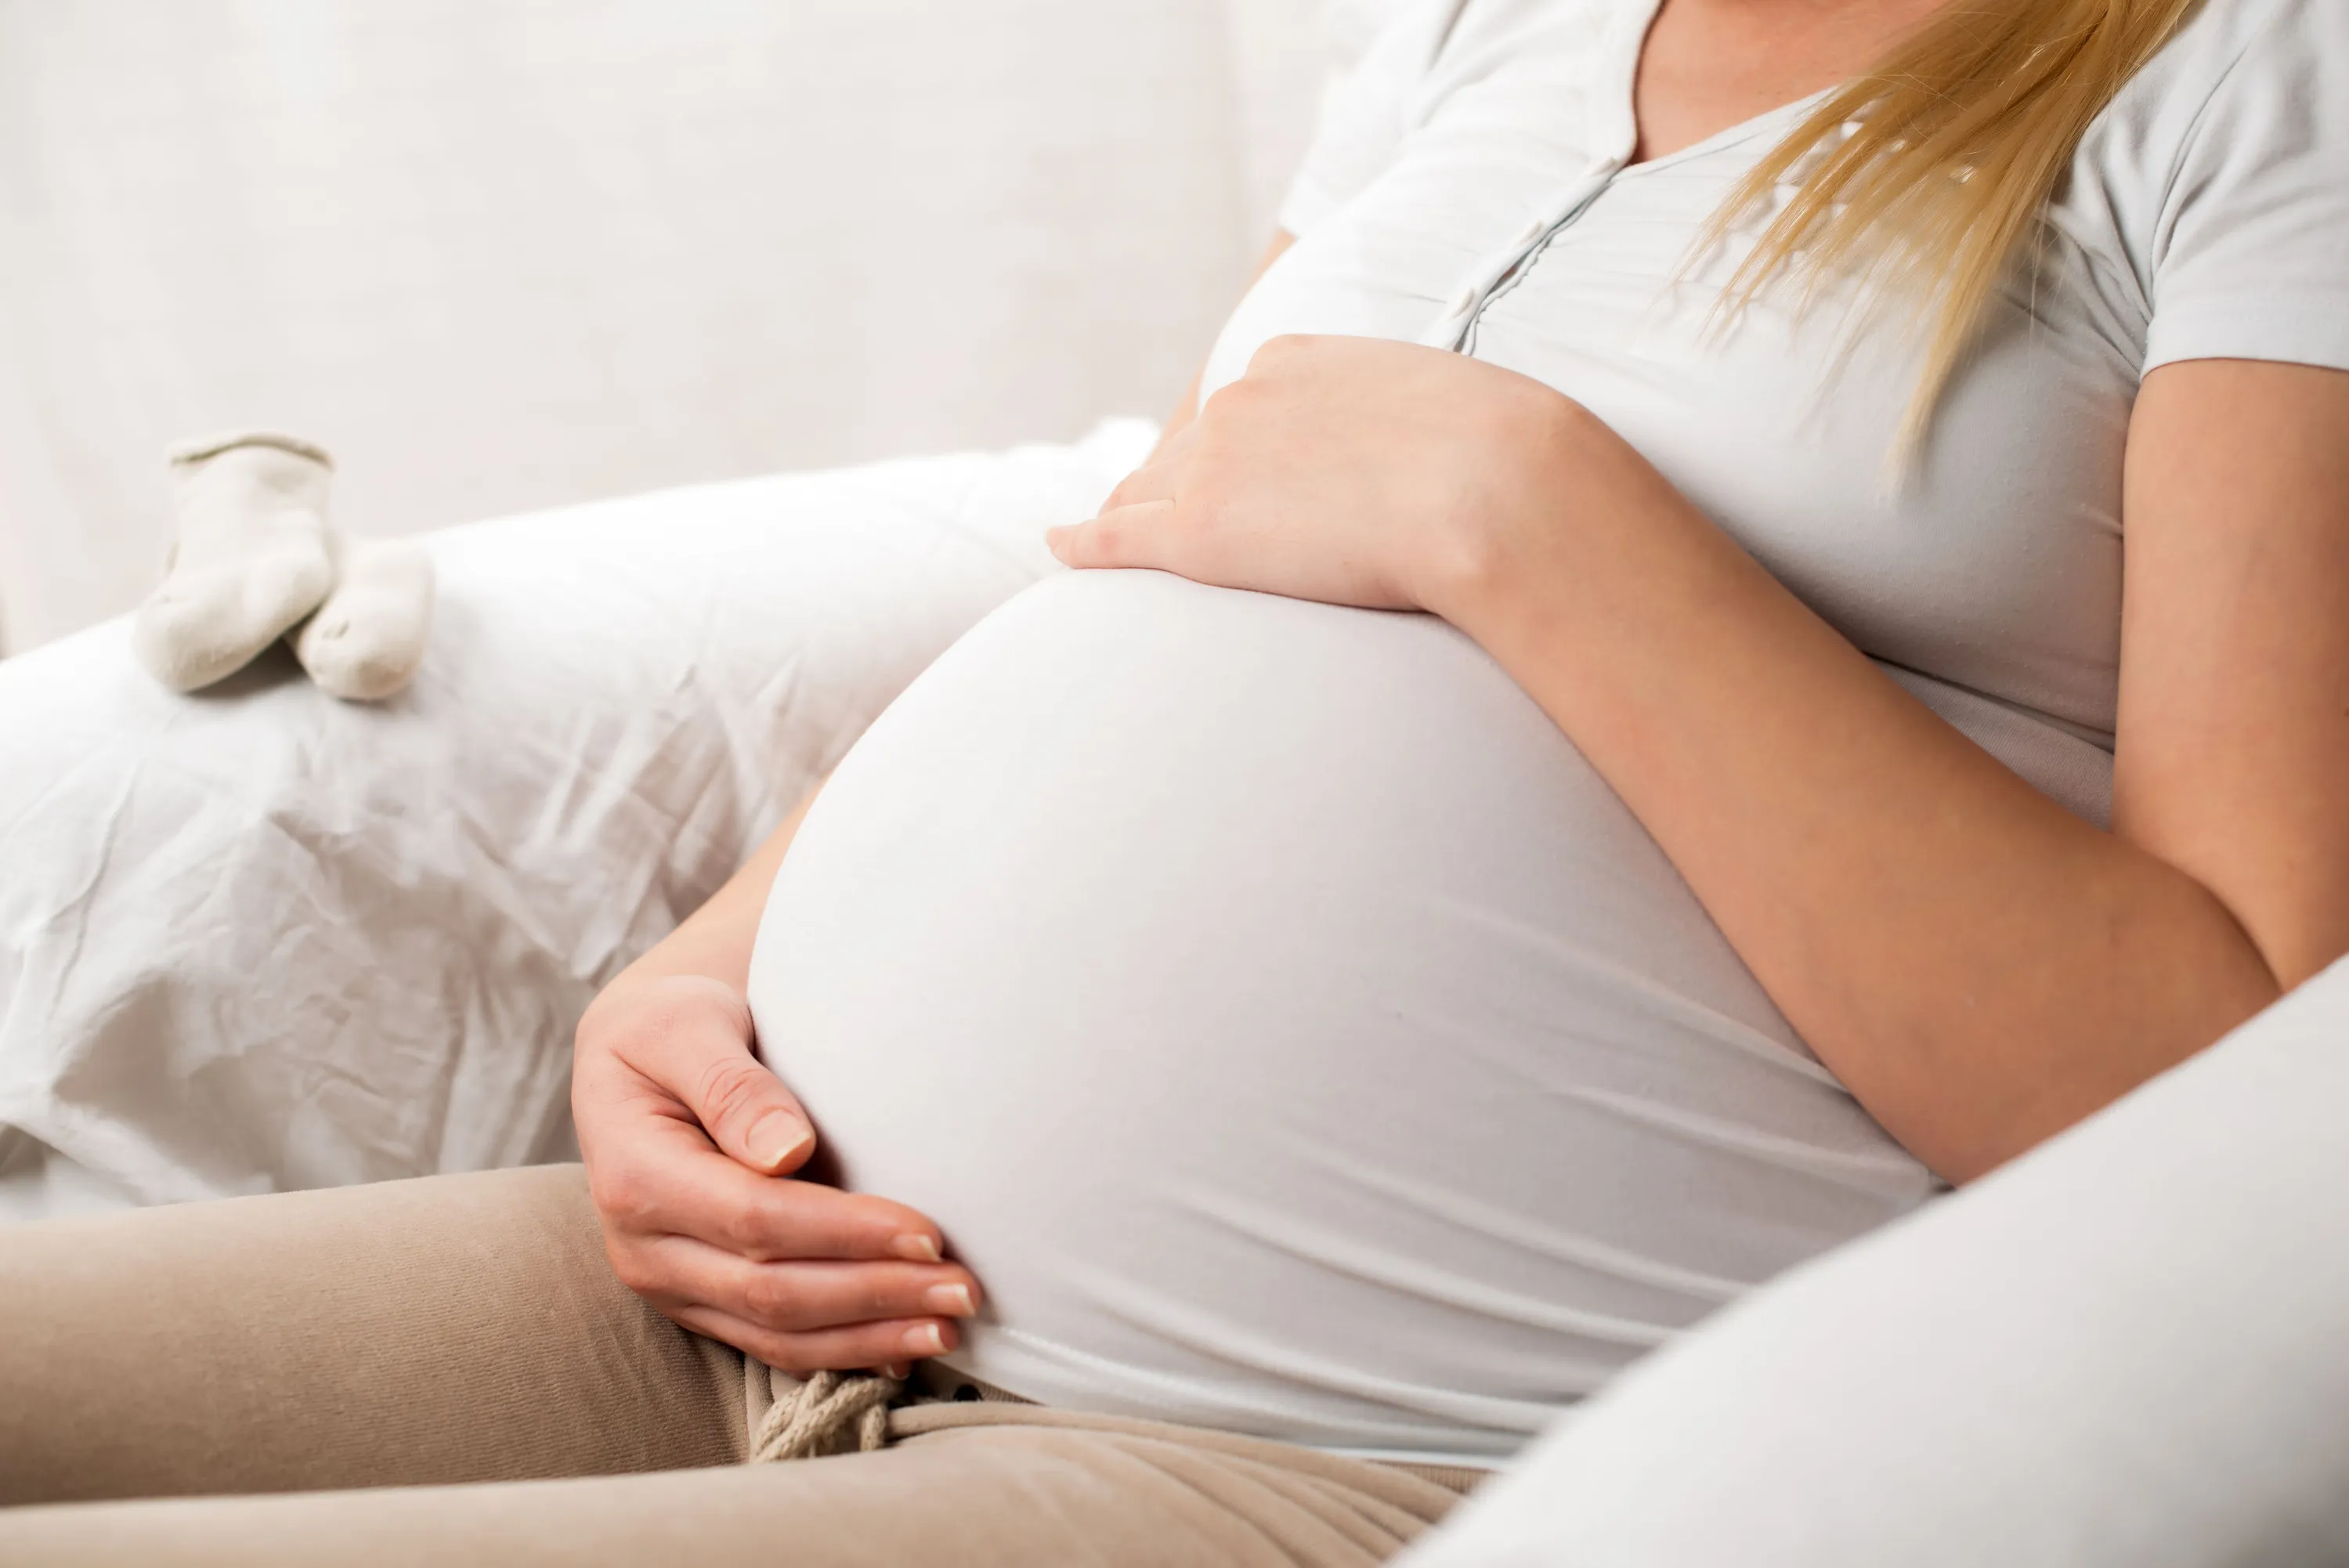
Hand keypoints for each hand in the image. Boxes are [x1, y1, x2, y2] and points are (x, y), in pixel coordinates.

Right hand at [572, 973, 980, 1373]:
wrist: (634, 1058)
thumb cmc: (669, 1027)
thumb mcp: (686, 1026)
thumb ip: (733, 1086)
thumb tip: (788, 1152)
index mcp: (638, 1175)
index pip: (757, 1219)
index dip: (846, 1233)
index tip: (927, 1233)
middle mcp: (643, 1247)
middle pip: (773, 1291)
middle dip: (876, 1296)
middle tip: (964, 1289)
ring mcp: (667, 1283)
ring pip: (774, 1333)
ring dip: (868, 1337)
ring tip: (949, 1327)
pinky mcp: (695, 1302)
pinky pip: (768, 1344)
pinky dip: (840, 1352)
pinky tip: (901, 1352)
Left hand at [1046, 334, 1586, 613]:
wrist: (1500, 492)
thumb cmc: (1508, 462)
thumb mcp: (1453, 415)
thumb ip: (1411, 430)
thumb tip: (1431, 466)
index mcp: (1297, 360)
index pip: (1239, 409)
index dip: (1231, 450)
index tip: (1238, 479)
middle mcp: (1240, 400)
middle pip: (1182, 450)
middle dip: (1173, 483)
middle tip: (1157, 520)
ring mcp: (1214, 464)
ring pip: (1147, 492)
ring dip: (1130, 516)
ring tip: (1108, 540)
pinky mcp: (1200, 533)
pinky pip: (1118, 536)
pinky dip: (1083, 542)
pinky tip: (1061, 548)